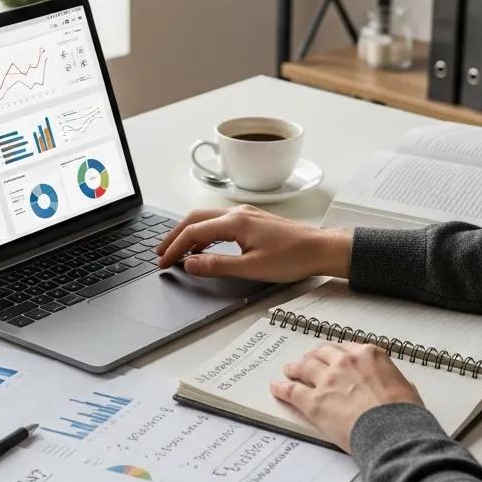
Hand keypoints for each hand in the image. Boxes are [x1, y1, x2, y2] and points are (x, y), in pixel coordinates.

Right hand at [156, 205, 352, 282]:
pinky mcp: (252, 220)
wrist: (320, 249)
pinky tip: (203, 248)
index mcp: (235, 222)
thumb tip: (190, 263)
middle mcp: (238, 213)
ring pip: (206, 218)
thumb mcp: (251, 268)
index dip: (174, 248)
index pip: (193, 232)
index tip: (163, 262)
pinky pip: (218, 222)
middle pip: (194, 219)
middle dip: (174, 235)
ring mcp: (245, 215)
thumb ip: (217, 265)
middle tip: (160, 252)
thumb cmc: (293, 258)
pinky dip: (204, 233)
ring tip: (176, 250)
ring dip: (188, 233)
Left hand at [270, 342, 422, 451]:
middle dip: (314, 356)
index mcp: (369, 355)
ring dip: (295, 368)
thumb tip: (403, 386)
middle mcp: (346, 362)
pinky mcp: (314, 401)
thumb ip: (397, 383)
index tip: (332, 356)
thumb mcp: (407, 390)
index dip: (336, 353)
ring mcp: (328, 380)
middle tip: (308, 361)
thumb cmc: (404, 415)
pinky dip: (282, 388)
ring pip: (305, 367)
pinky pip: (292, 391)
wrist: (393, 432)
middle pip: (322, 353)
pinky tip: (276, 387)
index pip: (346, 348)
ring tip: (289, 370)